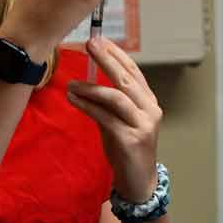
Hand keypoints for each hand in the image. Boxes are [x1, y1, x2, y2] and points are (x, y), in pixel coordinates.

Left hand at [67, 36, 161, 202]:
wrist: (138, 182)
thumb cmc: (126, 148)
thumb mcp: (120, 120)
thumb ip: (111, 102)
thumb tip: (87, 81)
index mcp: (149, 102)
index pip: (134, 72)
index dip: (117, 55)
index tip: (101, 40)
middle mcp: (150, 110)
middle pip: (126, 79)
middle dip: (106, 60)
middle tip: (89, 44)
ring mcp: (143, 125)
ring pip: (115, 97)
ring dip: (91, 87)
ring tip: (71, 83)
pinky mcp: (130, 139)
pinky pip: (105, 117)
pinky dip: (87, 105)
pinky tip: (73, 98)